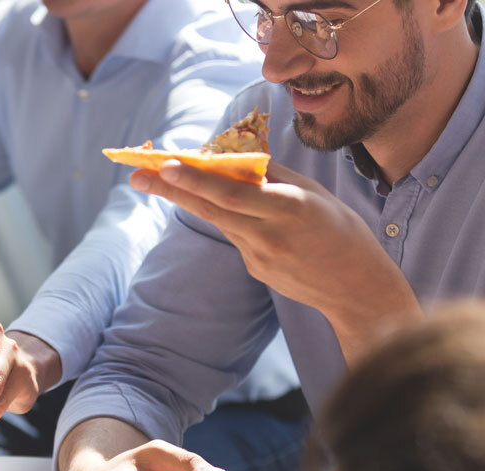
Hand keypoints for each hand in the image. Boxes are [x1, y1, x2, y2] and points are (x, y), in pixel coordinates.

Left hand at [130, 160, 420, 361]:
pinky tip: (238, 213)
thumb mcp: (315, 195)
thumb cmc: (342, 232)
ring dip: (188, 199)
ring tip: (154, 179)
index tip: (166, 165)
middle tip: (135, 174)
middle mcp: (268, 235)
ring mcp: (258, 258)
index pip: (232, 193)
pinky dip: (230, 219)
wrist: (357, 288)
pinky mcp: (256, 271)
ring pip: (220, 221)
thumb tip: (236, 159)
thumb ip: (274, 178)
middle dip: (170, 189)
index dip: (196, 180)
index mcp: (289, 209)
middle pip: (210, 209)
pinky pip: (238, 236)